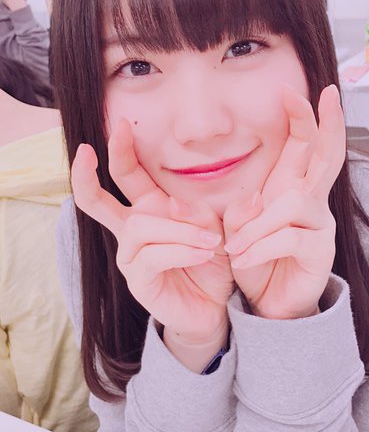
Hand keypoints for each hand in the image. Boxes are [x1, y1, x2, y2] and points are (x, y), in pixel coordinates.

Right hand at [71, 118, 233, 342]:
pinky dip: (180, 251)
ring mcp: (131, 256)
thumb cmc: (212, 263)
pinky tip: (202, 255)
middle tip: (87, 150)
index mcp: (150, 208)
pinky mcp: (138, 280)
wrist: (215, 307)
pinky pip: (152, 256)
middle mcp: (133, 229)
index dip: (120, 150)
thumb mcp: (220, 229)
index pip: (126, 175)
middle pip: (95, 200)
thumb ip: (217, 211)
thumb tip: (209, 201)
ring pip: (140, 227)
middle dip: (85, 175)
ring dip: (179, 230)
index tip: (122, 124)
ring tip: (211, 241)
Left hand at [222, 84, 345, 319]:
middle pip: (330, 154)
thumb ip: (240, 211)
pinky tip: (243, 259)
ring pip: (292, 205)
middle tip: (331, 93)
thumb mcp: (237, 230)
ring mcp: (319, 224)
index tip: (290, 90)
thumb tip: (254, 200)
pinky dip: (260, 247)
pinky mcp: (320, 250)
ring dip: (257, 225)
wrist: (267, 303)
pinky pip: (288, 238)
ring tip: (235, 247)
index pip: (303, 144)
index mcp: (289, 187)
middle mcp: (310, 200)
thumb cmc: (254, 259)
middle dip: (330, 123)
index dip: (301, 117)